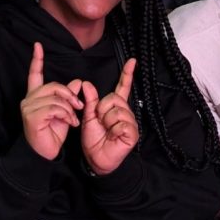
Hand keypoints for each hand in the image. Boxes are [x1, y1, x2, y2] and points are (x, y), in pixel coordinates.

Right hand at [20, 42, 83, 159]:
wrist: (46, 153)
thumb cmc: (53, 133)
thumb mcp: (65, 112)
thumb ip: (68, 96)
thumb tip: (77, 82)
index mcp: (36, 96)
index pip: (34, 74)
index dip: (36, 60)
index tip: (37, 45)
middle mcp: (29, 99)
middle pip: (54, 86)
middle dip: (70, 95)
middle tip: (79, 107)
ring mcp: (28, 107)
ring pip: (56, 98)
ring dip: (70, 109)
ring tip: (73, 120)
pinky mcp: (32, 116)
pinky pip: (55, 108)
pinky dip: (66, 115)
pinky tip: (69, 123)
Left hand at [80, 58, 138, 175]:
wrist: (96, 159)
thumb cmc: (94, 139)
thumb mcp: (88, 117)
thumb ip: (89, 101)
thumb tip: (87, 84)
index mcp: (115, 107)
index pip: (122, 87)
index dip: (127, 74)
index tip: (133, 61)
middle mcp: (125, 112)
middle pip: (114, 98)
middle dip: (102, 109)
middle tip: (101, 122)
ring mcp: (130, 122)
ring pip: (117, 111)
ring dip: (107, 121)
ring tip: (107, 130)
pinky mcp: (132, 132)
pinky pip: (121, 123)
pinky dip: (113, 130)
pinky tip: (113, 136)